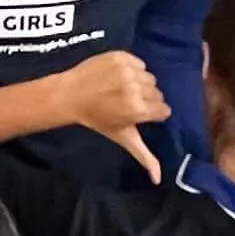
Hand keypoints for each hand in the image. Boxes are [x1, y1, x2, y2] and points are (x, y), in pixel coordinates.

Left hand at [53, 54, 167, 183]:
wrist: (71, 94)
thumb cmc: (97, 118)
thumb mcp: (122, 137)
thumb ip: (143, 156)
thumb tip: (158, 180)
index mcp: (138, 109)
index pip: (163, 110)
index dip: (151, 113)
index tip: (138, 113)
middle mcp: (135, 88)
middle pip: (157, 93)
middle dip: (146, 98)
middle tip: (127, 102)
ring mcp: (128, 70)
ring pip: (149, 77)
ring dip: (139, 83)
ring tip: (121, 89)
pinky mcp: (121, 55)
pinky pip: (140, 63)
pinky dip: (132, 68)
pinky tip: (117, 77)